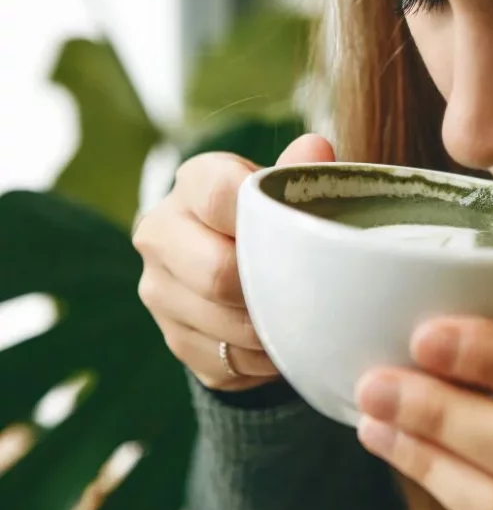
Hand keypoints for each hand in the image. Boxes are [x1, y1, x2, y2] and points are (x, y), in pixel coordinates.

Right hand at [133, 134, 334, 390]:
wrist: (243, 268)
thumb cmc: (277, 218)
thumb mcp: (289, 190)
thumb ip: (300, 173)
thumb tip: (315, 148)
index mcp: (193, 183)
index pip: (218, 195)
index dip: (263, 217)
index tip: (301, 232)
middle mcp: (161, 234)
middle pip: (217, 273)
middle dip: (270, 287)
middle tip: (311, 289)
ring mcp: (160, 291)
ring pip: (225, 324)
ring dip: (274, 328)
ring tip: (306, 318)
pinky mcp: (175, 340)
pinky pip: (229, 361)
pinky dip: (266, 359)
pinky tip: (285, 341)